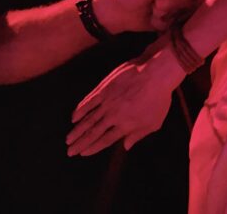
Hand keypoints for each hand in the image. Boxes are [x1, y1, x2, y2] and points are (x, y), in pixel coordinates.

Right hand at [67, 42, 185, 155]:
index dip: (93, 148)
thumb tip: (126, 146)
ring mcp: (107, 102)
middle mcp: (113, 116)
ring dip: (77, 130)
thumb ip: (138, 135)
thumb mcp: (154, 122)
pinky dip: (80, 110)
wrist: (155, 73)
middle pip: (93, 132)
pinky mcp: (104, 89)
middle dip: (80, 143)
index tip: (82, 154)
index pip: (105, 140)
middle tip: (69, 152)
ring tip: (68, 139)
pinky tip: (73, 118)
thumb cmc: (159, 99)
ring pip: (88, 119)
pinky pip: (89, 101)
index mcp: (125, 126)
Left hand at [94, 0, 200, 33]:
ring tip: (152, 10)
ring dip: (166, 14)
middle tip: (155, 3)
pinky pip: (176, 23)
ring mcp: (175, 3)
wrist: (116, 12)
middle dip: (171, 4)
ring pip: (184, 12)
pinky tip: (152, 19)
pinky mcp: (171, 17)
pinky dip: (162, 23)